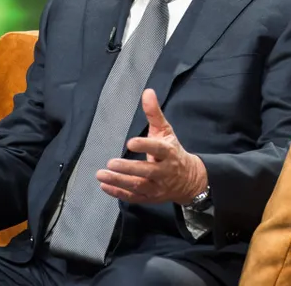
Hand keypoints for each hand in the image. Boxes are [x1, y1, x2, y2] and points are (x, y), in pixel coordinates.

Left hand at [96, 89, 207, 205]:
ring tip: (101, 175)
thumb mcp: (165, 131)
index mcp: (169, 153)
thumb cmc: (173, 151)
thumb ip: (154, 113)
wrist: (188, 179)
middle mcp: (164, 172)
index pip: (158, 149)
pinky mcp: (150, 198)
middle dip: (128, 168)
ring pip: (139, 186)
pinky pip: (134, 198)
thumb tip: (147, 92)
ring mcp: (157, 187)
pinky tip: (105, 186)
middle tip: (111, 163)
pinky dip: (119, 194)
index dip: (145, 146)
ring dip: (119, 182)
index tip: (130, 143)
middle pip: (147, 171)